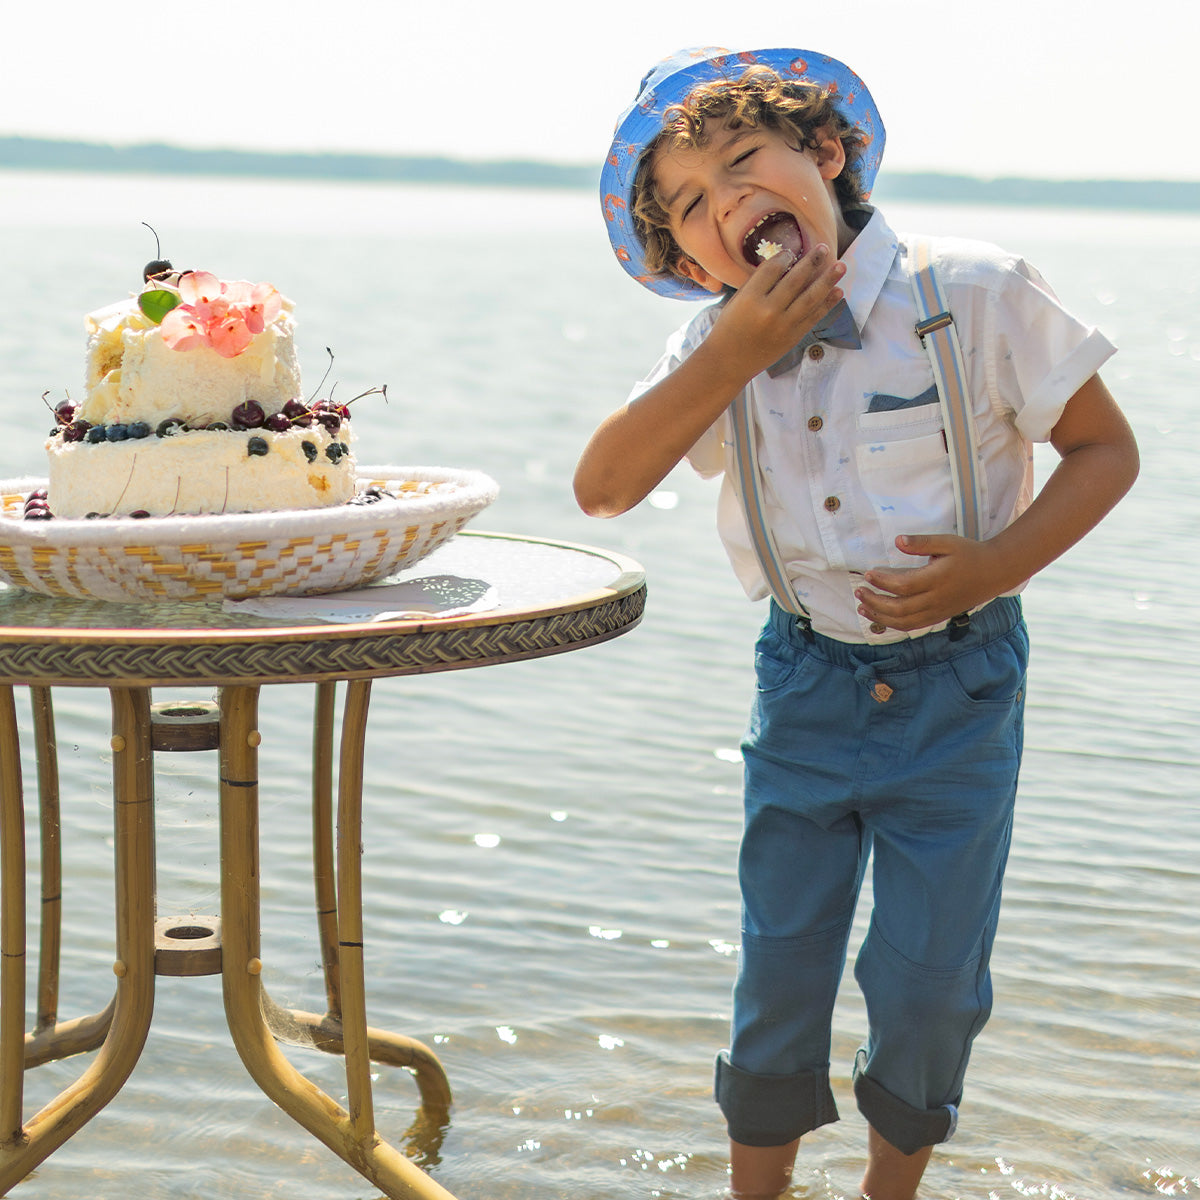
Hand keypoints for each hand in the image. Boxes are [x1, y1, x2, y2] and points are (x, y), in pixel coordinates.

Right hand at [706, 245, 845, 379]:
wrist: (729, 362)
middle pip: (796, 280)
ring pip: (811, 298)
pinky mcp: (793, 337)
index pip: (773, 269)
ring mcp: (783, 325)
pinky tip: (838, 291)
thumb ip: (757, 284)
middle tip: (824, 248)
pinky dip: (828, 304)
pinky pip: (814, 317)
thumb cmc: (729, 328)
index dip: (785, 257)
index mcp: (750, 298)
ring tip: (841, 266)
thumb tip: (783, 263)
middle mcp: (768, 311)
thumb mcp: (737, 301)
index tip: (791, 252)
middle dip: (812, 262)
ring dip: (828, 280)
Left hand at [855, 534, 1007, 631]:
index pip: (904, 585)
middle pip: (899, 608)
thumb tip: (897, 541)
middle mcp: (936, 599)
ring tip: (862, 607)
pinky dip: (894, 625)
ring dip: (880, 616)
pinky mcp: (939, 616)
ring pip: (904, 622)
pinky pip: (913, 626)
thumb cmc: (969, 553)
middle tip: (858, 591)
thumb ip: (922, 542)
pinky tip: (880, 618)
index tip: (868, 573)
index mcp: (937, 579)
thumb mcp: (947, 542)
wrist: (994, 572)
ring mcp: (938, 611)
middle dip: (875, 602)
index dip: (883, 581)